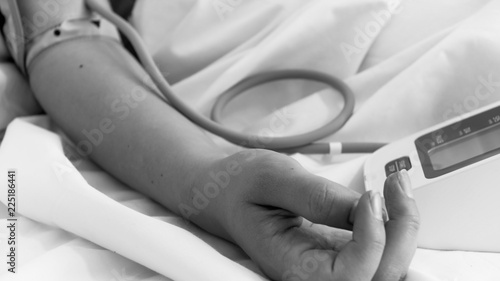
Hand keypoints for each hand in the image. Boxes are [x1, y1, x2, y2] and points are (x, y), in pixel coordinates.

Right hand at [181, 149, 419, 280]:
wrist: (227, 192)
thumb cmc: (240, 185)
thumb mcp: (271, 179)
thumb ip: (314, 196)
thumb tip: (366, 208)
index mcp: (292, 268)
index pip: (350, 276)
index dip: (372, 240)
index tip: (368, 196)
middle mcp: (316, 275)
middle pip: (380, 276)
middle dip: (400, 231)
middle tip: (394, 182)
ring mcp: (332, 265)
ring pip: (388, 266)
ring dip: (403, 226)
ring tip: (396, 183)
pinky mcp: (341, 250)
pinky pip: (381, 249)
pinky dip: (395, 224)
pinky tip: (390, 195)